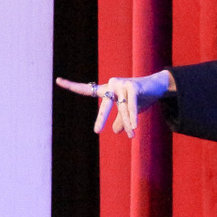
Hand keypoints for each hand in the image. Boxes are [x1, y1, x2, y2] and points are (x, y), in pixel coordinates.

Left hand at [55, 70, 171, 136]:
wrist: (158, 87)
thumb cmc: (141, 98)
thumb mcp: (129, 112)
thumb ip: (120, 120)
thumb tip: (115, 131)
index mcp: (107, 90)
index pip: (87, 89)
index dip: (73, 86)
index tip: (58, 80)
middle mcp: (111, 85)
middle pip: (105, 105)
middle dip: (102, 119)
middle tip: (97, 131)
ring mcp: (122, 84)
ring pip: (123, 110)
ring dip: (129, 123)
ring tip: (133, 136)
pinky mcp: (133, 86)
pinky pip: (131, 106)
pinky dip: (133, 117)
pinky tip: (134, 127)